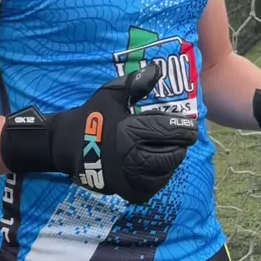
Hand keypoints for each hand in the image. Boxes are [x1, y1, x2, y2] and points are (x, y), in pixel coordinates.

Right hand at [0, 63, 197, 203]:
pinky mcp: (128, 192)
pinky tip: (159, 164)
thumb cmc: (93, 115)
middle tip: (182, 137)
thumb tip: (157, 69)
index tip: (192, 125)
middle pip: (173, 154)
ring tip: (171, 149)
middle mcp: (132, 159)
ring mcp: (130, 179)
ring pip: (166, 172)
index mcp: (131, 133)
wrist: (69, 145)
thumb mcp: (112, 93)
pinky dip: (161, 176)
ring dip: (172, 160)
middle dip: (180, 145)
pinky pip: (155, 186)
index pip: (169, 132)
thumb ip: (137, 82)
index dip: (184, 128)